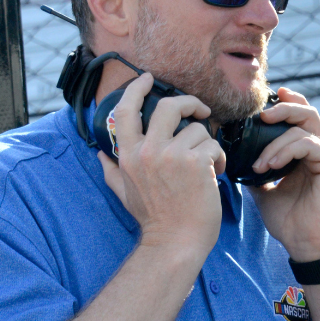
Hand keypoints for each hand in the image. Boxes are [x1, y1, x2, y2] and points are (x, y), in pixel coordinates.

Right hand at [97, 73, 225, 257]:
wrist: (175, 242)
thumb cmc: (154, 219)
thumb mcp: (124, 193)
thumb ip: (112, 170)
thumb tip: (101, 154)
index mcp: (128, 155)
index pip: (127, 110)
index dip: (137, 89)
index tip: (148, 79)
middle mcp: (147, 151)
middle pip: (169, 106)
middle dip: (189, 103)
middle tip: (200, 111)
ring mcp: (171, 155)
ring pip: (199, 129)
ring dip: (207, 145)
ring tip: (207, 167)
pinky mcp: (196, 163)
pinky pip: (213, 145)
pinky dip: (218, 159)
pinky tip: (214, 175)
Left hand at [248, 88, 319, 260]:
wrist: (305, 245)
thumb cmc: (289, 221)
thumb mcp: (264, 191)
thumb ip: (257, 171)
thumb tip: (236, 157)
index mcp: (306, 154)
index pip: (299, 119)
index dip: (286, 104)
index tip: (265, 103)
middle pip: (307, 113)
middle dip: (283, 109)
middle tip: (262, 116)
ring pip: (305, 128)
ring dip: (276, 141)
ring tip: (260, 163)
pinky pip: (309, 144)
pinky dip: (287, 150)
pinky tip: (272, 166)